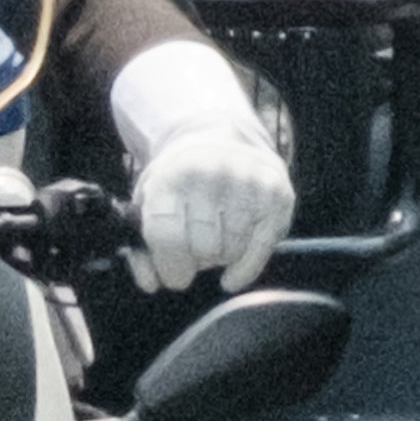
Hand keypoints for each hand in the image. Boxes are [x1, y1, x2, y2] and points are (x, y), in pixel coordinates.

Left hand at [104, 35, 295, 293]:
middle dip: (197, 261)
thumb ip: (141, 247)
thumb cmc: (178, 181)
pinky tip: (233, 272)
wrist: (218, 136)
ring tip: (215, 240)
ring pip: (232, 251)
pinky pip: (262, 250)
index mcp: (171, 177)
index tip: (174, 276)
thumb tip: (150, 284)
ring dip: (221, 258)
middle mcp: (211, 174)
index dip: (169, 265)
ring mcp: (248, 182)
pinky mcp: (278, 194)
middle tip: (195, 251)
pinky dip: (245, 269)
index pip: (167, 234)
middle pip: (203, 248)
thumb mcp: (148, 203)